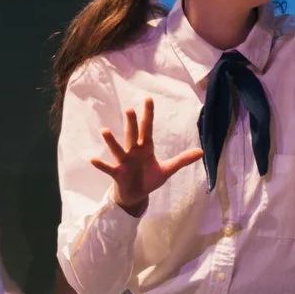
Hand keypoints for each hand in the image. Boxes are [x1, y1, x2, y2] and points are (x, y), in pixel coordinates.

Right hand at [89, 100, 204, 215]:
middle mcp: (134, 151)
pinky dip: (101, 164)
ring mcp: (124, 162)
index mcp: (146, 148)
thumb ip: (182, 160)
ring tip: (105, 130)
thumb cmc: (149, 178)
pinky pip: (108, 168)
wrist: (136, 195)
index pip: (148, 128)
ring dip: (112, 141)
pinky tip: (92, 159)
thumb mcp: (167, 169)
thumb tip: (201, 152)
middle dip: (131, 123)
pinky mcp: (118, 174)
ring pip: (118, 149)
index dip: (148, 114)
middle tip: (129, 109)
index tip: (148, 98)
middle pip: (133, 135)